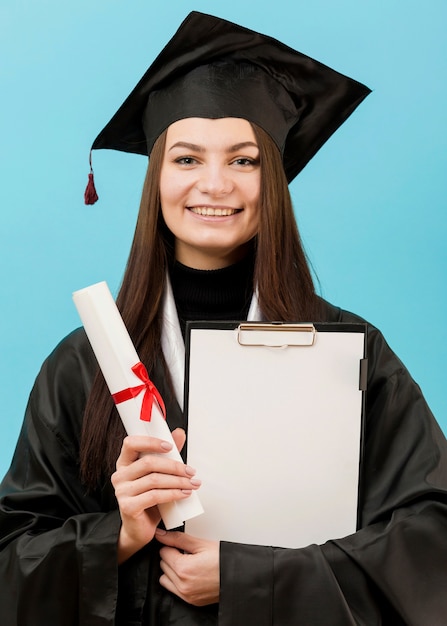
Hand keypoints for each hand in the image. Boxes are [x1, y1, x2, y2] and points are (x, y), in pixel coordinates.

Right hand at [111, 428, 200, 562]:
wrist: (139, 529)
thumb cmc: (148, 500)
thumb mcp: (159, 474)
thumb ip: (167, 454)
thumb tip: (179, 433)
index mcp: (125, 463)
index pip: (131, 443)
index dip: (150, 442)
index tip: (169, 446)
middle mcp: (120, 475)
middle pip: (148, 463)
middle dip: (174, 466)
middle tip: (190, 471)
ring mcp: (122, 491)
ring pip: (154, 480)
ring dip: (177, 481)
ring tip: (191, 484)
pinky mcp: (128, 506)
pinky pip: (154, 496)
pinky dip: (173, 494)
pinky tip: (183, 494)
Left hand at [156, 529, 219, 605]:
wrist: (238, 576)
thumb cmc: (223, 560)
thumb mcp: (201, 544)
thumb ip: (178, 539)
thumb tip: (161, 535)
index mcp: (183, 568)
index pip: (164, 552)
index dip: (173, 546)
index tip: (181, 546)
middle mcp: (182, 584)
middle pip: (163, 565)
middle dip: (172, 557)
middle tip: (187, 554)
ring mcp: (186, 595)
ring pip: (165, 578)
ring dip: (172, 570)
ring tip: (188, 564)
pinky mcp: (190, 601)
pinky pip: (173, 590)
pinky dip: (177, 581)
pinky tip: (190, 574)